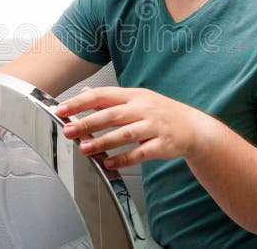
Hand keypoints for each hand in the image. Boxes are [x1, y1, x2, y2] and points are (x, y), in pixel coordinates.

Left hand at [55, 86, 207, 168]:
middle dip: (88, 123)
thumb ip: (110, 98)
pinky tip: (109, 164)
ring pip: (125, 133)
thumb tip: (83, 93)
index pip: (103, 95)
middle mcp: (144, 108)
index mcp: (134, 96)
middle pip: (112, 114)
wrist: (194, 127)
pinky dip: (123, 159)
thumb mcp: (137, 99)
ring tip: (85, 148)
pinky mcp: (163, 144)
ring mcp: (155, 126)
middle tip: (69, 130)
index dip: (81, 102)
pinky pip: (140, 153)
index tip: (62, 110)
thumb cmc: (160, 113)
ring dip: (103, 142)